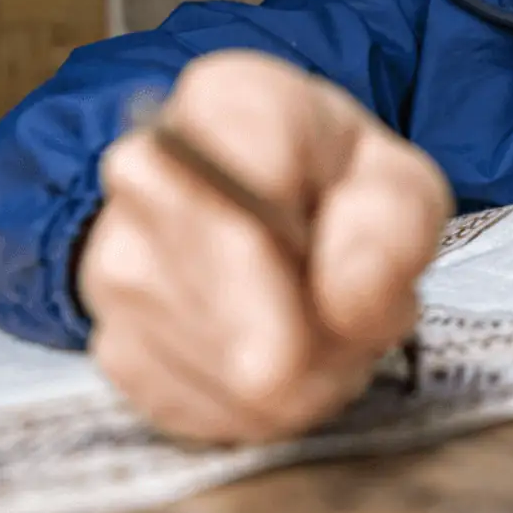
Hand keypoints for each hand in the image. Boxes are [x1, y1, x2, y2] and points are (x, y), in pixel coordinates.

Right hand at [78, 50, 452, 442]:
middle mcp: (147, 171)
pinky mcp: (113, 342)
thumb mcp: (398, 186)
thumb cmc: (335, 188)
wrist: (266, 208)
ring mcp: (115, 260)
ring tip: (319, 335)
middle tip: (357, 327)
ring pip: (222, 366)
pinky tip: (274, 363)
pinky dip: (253, 410)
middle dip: (317, 338)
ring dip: (296, 380)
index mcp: (228, 102)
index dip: (313, 271)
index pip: (251, 192)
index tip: (354, 311)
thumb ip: (393, 230)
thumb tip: (346, 301)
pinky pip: (198, 409)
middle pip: (232, 293)